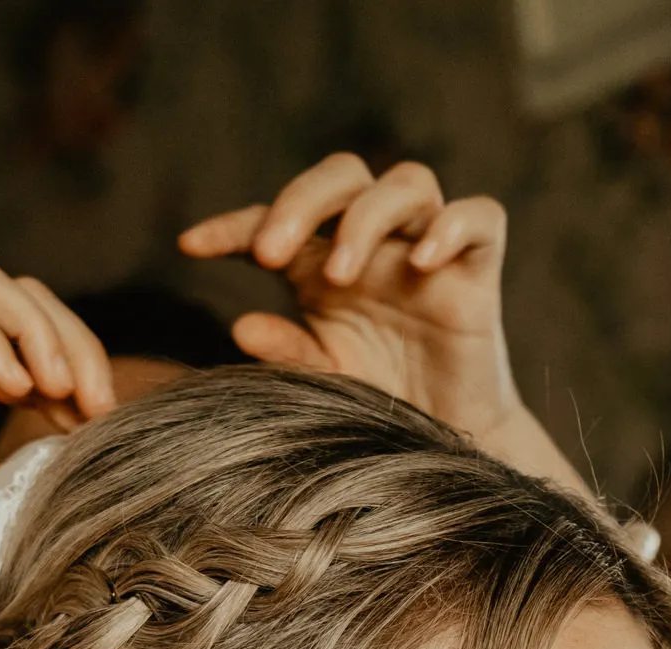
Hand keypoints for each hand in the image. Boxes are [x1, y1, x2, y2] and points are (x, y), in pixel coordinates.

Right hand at [0, 259, 113, 628]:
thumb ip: (7, 478)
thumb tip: (70, 468)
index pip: (34, 336)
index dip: (81, 367)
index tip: (104, 420)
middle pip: (20, 295)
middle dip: (73, 339)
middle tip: (96, 401)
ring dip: (35, 327)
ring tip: (59, 387)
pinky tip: (14, 386)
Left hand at [180, 153, 522, 446]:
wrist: (447, 450)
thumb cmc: (379, 408)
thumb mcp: (324, 383)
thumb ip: (286, 354)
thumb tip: (241, 327)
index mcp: (325, 267)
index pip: (277, 221)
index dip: (232, 226)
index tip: (190, 246)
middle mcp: (375, 246)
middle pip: (342, 176)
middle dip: (301, 202)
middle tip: (271, 256)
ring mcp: (428, 252)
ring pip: (407, 183)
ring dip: (365, 217)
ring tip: (341, 277)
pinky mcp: (478, 272)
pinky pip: (480, 218)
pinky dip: (452, 226)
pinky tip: (421, 262)